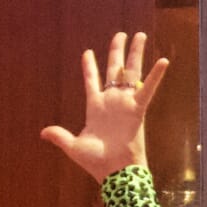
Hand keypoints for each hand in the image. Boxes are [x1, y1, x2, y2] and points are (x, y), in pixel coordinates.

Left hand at [41, 31, 168, 183]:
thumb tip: (43, 133)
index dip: (90, 66)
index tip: (87, 52)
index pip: (92, 81)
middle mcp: (111, 102)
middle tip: (121, 34)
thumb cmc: (97, 163)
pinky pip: (148, 89)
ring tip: (139, 35)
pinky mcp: (137, 110)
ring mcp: (125, 103)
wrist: (115, 172)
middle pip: (114, 70)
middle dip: (117, 51)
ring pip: (131, 72)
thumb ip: (60, 136)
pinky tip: (163, 60)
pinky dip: (156, 76)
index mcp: (95, 107)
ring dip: (135, 54)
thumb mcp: (74, 147)